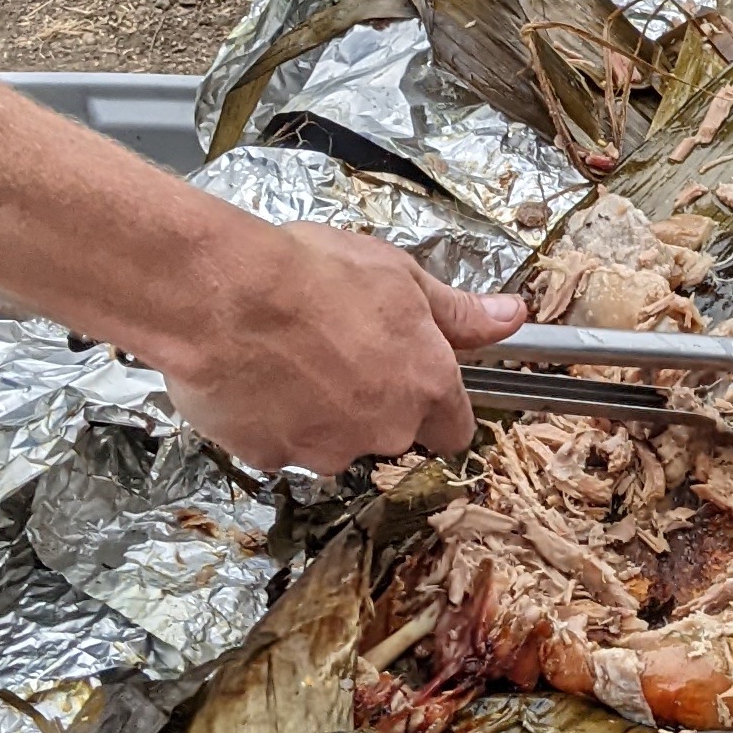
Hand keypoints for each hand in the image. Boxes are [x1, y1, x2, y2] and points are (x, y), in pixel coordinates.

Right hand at [155, 222, 525, 474]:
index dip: (434, 407)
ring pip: (332, 443)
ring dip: (318, 413)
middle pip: (391, 434)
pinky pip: (276, 445)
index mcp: (427, 386)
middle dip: (371, 405)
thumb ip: (458, 312)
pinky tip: (251, 375)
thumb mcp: (400, 277)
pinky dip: (268, 419)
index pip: (453, 428)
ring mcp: (326, 450)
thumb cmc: (311, 274)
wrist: (222, 293)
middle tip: (336, 350)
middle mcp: (385, 429)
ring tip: (286, 356)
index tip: (410, 380)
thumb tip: (510, 317)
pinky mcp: (270, 458)